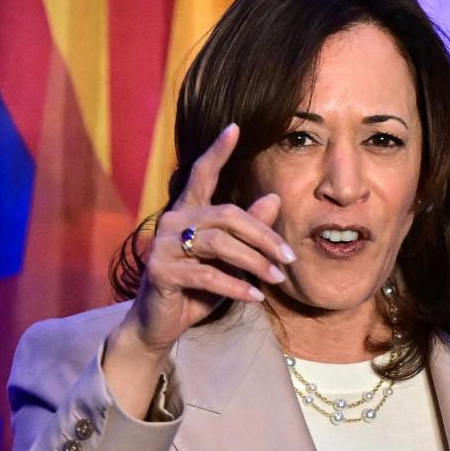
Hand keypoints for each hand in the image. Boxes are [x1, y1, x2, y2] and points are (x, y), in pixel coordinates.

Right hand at [118, 124, 295, 355]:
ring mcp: (163, 245)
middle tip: (289, 256)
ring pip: (219, 244)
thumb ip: (247, 230)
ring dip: (254, 262)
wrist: (161, 323)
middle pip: (227, 215)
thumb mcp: (229, 259)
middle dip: (263, 235)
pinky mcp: (160, 270)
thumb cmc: (197, 288)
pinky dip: (236, 286)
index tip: (235, 127)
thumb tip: (274, 198)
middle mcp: (173, 220)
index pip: (201, 174)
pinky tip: (255, 297)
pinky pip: (207, 275)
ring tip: (277, 278)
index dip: (217, 151)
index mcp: (188, 211)